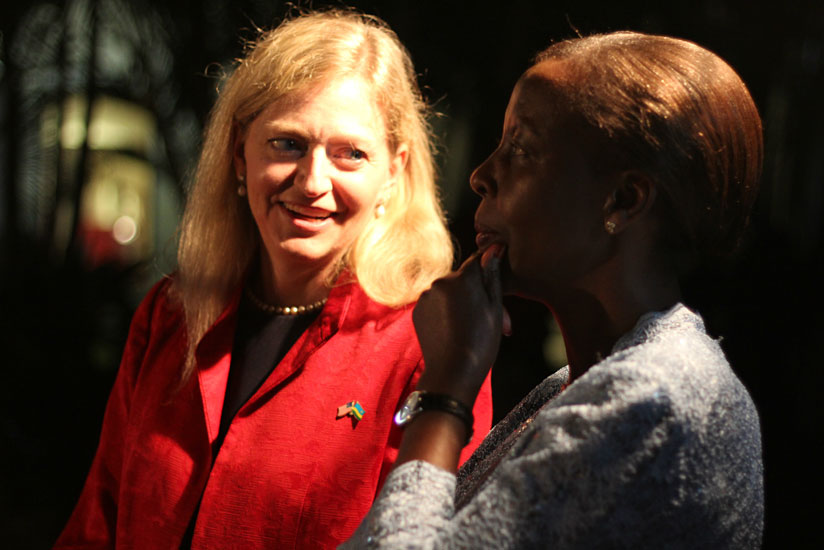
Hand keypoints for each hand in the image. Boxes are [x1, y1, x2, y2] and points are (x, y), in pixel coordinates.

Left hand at [413, 244, 509, 406]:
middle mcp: (440, 281)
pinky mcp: (417, 310)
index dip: (491, 272)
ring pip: (450, 292)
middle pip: (464, 279)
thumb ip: (492, 275)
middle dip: (478, 294)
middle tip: (496, 321)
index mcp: (463, 277)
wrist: (452, 373)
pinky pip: (436, 305)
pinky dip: (446, 313)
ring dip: (462, 304)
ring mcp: (426, 296)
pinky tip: (456, 332)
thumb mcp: (494, 307)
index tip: (498, 287)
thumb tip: (495, 247)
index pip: (479, 260)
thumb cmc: (481, 342)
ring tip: (475, 329)